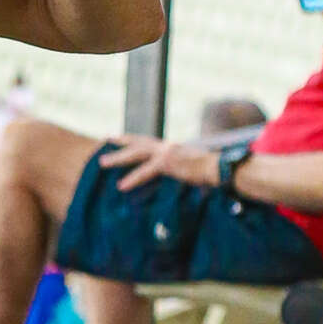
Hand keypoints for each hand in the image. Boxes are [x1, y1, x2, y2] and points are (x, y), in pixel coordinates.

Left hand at [98, 135, 218, 192]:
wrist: (220, 170)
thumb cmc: (207, 171)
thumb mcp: (187, 165)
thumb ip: (174, 166)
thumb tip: (165, 173)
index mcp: (170, 147)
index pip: (146, 141)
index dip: (132, 139)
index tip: (117, 137)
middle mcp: (166, 146)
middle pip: (138, 142)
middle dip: (121, 142)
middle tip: (105, 140)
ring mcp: (166, 152)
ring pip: (137, 153)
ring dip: (118, 158)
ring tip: (103, 163)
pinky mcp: (168, 163)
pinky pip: (145, 171)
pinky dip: (132, 178)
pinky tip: (121, 186)